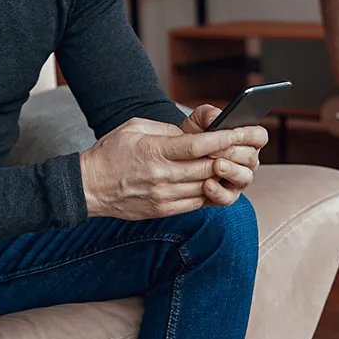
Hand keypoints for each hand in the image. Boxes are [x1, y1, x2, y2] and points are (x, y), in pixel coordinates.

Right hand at [78, 117, 263, 220]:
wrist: (89, 187)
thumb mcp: (135, 128)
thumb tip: (194, 136)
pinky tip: (216, 181)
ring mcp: (164, 196)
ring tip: (237, 164)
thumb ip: (166, 131)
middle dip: (232, 156)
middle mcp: (162, 176)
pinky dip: (211, 191)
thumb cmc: (111, 152)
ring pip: (206, 186)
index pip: (198, 146)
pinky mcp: (163, 210)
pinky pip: (197, 202)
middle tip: (249, 147)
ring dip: (224, 175)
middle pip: (208, 167)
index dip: (224, 139)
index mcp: (155, 152)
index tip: (241, 131)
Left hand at [182, 104, 267, 203]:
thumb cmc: (192, 136)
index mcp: (246, 141)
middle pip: (251, 158)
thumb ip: (209, 114)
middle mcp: (246, 161)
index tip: (235, 133)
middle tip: (216, 150)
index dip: (250, 135)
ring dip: (231, 171)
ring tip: (216, 165)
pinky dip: (218, 192)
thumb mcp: (198, 120)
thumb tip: (216, 118)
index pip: (260, 137)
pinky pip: (228, 197)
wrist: (175, 157)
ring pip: (244, 178)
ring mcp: (238, 179)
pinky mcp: (226, 195)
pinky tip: (207, 184)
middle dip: (233, 153)